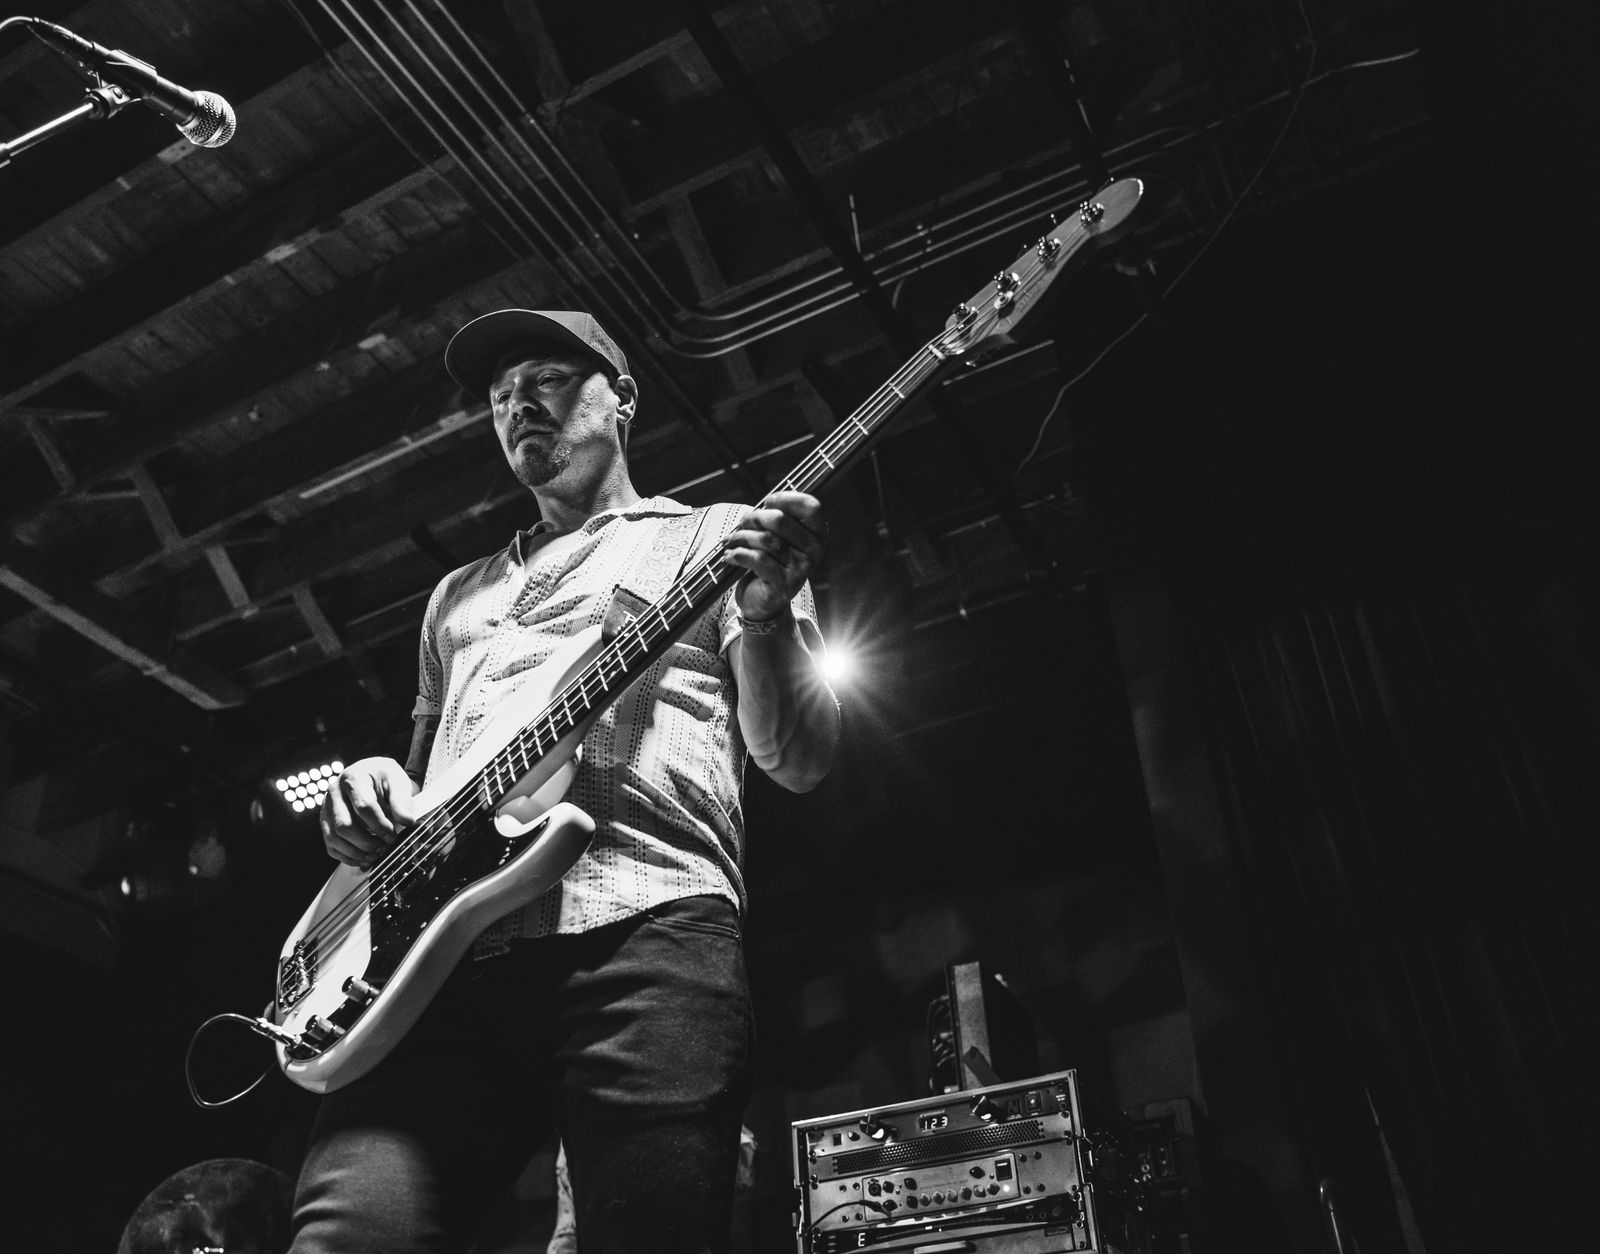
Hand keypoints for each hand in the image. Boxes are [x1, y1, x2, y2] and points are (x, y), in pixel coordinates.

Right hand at [320, 756, 417, 868]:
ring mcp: (326, 809)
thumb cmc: (384, 777)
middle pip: (345, 825)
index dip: (379, 825)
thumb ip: (402, 800)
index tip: (393, 835)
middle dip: (367, 842)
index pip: (363, 806)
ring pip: (335, 838)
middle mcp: (334, 793)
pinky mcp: (325, 823)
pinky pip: (331, 846)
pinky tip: (365, 858)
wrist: (372, 775)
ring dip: (357, 852)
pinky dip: (347, 857)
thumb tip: (407, 821)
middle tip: (385, 847)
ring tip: (376, 855)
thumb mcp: (397, 780)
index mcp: (353, 777)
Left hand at [721, 491, 825, 623]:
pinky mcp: (783, 585)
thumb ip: (776, 519)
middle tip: (741, 524)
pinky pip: (756, 559)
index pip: (810, 506)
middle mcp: (814, 553)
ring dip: (740, 537)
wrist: (762, 603)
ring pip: (764, 540)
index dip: (786, 499)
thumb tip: (764, 504)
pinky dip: (737, 554)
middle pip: (780, 520)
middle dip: (754, 518)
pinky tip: (730, 556)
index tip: (768, 502)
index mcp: (817, 536)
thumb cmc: (769, 564)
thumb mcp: (777, 538)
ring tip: (730, 541)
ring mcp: (800, 570)